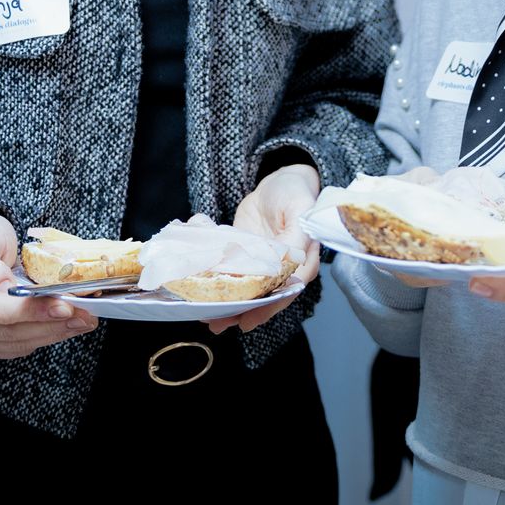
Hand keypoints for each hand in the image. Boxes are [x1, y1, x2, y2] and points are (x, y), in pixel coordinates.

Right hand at [0, 206, 93, 359]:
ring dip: (55, 333)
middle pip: (12, 332)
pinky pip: (19, 347)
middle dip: (53, 324)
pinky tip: (66, 325)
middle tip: (86, 315)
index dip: (33, 311)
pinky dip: (45, 336)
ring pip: (20, 343)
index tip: (66, 306)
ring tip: (84, 320)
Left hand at [211, 162, 320, 333]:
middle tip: (217, 322)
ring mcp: (263, 265)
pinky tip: (202, 291)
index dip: (266, 307)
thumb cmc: (294, 193)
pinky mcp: (246, 258)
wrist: (278, 181)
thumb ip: (297, 235)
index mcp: (302, 261)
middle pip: (263, 298)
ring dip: (227, 304)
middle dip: (240, 312)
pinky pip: (233, 274)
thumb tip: (290, 262)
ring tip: (206, 316)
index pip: (286, 291)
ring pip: (246, 291)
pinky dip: (219, 283)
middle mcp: (283, 269)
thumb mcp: (300, 208)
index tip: (247, 320)